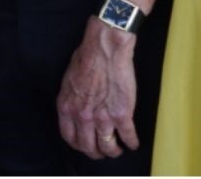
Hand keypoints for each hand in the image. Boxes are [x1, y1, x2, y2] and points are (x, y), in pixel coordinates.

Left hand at [56, 17, 138, 158]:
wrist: (106, 47)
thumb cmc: (87, 56)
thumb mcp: (69, 79)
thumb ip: (72, 97)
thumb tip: (77, 104)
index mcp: (67, 107)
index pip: (69, 137)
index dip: (78, 144)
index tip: (84, 144)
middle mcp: (83, 117)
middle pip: (87, 146)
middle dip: (95, 152)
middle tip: (101, 151)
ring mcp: (103, 118)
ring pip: (107, 146)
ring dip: (113, 151)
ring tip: (117, 149)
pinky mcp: (122, 115)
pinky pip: (128, 136)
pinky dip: (131, 142)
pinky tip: (133, 143)